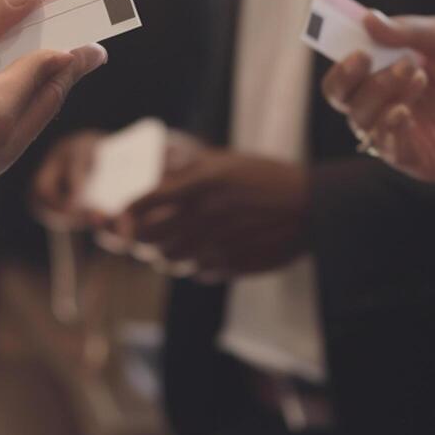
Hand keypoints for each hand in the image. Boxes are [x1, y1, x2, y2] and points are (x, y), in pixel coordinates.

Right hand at [0, 43, 105, 216]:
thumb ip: (27, 81)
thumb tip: (68, 55)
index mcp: (19, 126)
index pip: (58, 83)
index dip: (76, 54)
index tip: (95, 27)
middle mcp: (1, 131)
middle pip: (37, 85)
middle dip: (54, 54)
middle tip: (68, 20)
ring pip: (8, 87)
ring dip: (20, 58)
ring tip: (28, 29)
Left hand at [120, 145, 310, 280]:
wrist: (312, 206)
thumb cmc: (266, 177)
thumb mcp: (226, 162)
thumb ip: (189, 168)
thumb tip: (156, 171)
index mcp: (201, 184)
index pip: (144, 202)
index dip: (125, 211)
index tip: (121, 213)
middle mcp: (205, 216)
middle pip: (148, 238)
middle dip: (139, 236)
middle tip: (142, 232)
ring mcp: (218, 245)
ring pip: (169, 260)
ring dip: (165, 253)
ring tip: (174, 242)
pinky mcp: (232, 266)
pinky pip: (198, 272)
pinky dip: (195, 265)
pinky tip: (207, 251)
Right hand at [319, 12, 434, 183]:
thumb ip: (408, 31)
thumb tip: (366, 18)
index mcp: (384, 72)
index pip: (344, 76)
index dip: (341, 66)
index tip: (356, 51)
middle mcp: (385, 104)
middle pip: (344, 101)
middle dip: (362, 81)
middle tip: (398, 62)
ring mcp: (400, 132)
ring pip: (362, 122)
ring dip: (383, 96)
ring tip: (420, 76)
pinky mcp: (419, 159)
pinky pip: (387, 149)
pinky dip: (389, 128)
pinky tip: (405, 111)